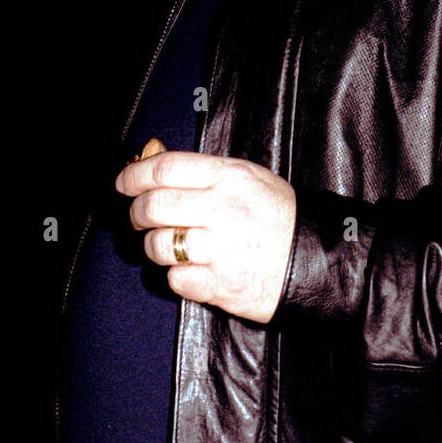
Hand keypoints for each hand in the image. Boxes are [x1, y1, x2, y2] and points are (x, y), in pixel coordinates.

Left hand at [115, 150, 296, 322]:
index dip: (135, 174)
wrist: (316, 260)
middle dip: (137, 213)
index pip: (166, 168)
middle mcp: (224, 210)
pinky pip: (175, 279)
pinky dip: (176, 275)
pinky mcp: (221, 285)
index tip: (124, 182)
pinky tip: (192, 268)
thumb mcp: (248, 178)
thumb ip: (203, 171)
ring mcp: (222, 250)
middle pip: (155, 206)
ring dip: (154, 246)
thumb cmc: (280, 216)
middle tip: (140, 217)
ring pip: (159, 244)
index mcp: (230, 178)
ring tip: (168, 244)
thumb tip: (151, 157)